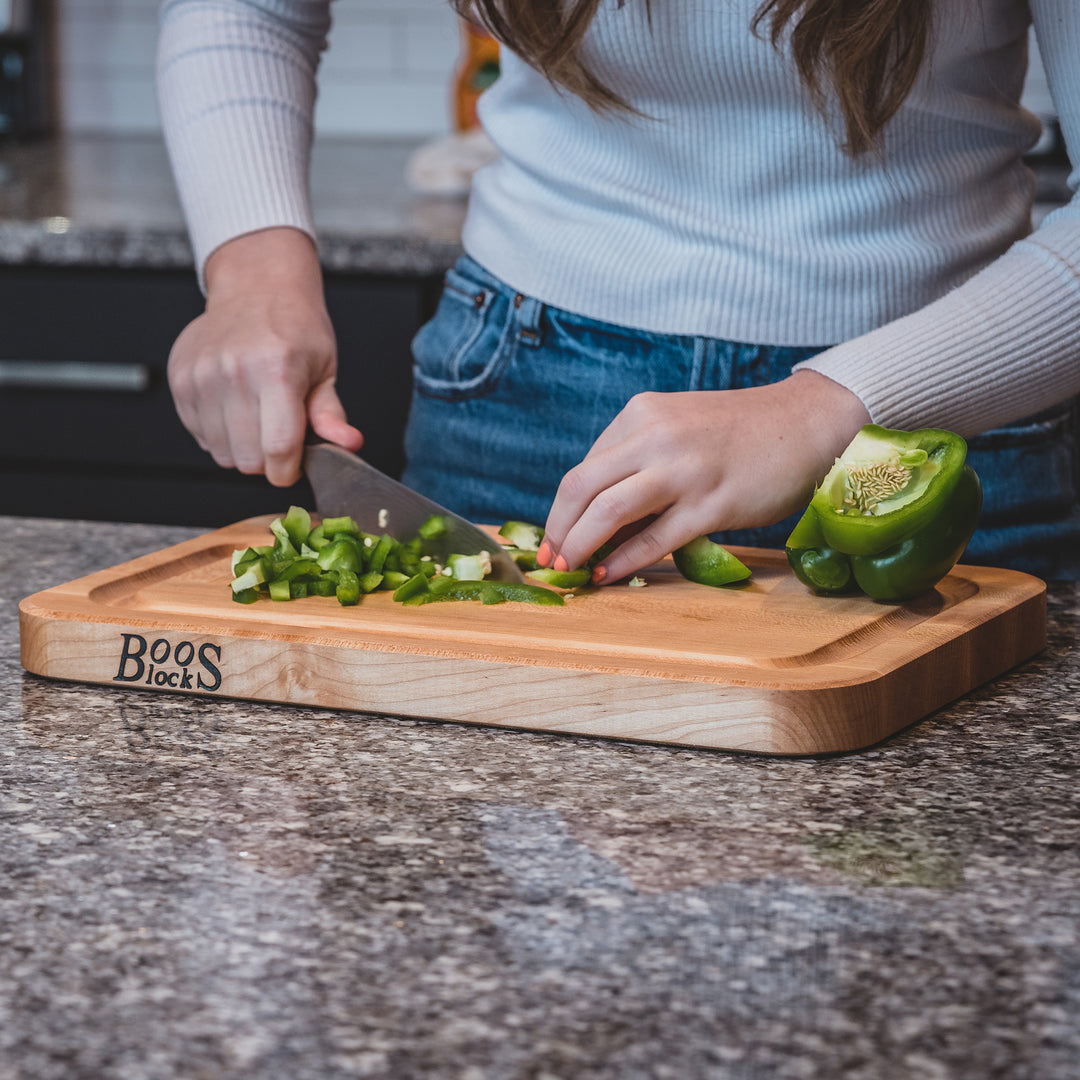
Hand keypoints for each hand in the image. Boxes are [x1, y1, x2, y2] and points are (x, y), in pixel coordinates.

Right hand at [167, 227, 362, 486]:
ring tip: (255, 414)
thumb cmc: (295, 327)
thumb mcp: (324, 369)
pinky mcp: (180, 379)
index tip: (293, 465)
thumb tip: (349, 444)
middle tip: (277, 431)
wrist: (256, 288)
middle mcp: (235, 372)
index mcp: (277, 371)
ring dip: (242, 448)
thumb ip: (330, 415)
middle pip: (248, 460)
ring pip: (222, 454)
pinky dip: (219, 434)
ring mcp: (202, 376)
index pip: (279, 448)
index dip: (288, 470)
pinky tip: (233, 407)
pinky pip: (199, 437)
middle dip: (268, 459)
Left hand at [538, 370, 870, 582]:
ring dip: (580, 547)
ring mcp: (684, 470)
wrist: (808, 422)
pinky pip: (654, 539)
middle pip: (581, 487)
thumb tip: (595, 514)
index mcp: (642, 414)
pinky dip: (622, 560)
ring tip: (570, 569)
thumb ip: (639, 459)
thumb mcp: (678, 426)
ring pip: (608, 512)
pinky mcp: (713, 504)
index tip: (555, 536)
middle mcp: (657, 436)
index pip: (585, 467)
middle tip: (550, 559)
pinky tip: (607, 573)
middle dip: (558, 529)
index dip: (563, 509)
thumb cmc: (740, 432)